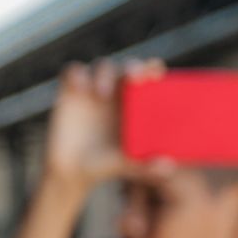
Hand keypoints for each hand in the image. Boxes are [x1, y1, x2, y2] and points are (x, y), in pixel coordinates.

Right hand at [44, 60, 165, 189]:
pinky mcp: (70, 91)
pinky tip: (79, 88)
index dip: (152, 69)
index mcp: (136, 104)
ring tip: (101, 94)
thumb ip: (144, 165)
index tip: (156, 74)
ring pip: (102, 66)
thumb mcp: (124, 166)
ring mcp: (92, 89)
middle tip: (135, 77)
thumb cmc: (104, 166)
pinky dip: (76, 74)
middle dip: (132, 66)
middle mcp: (116, 93)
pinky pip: (72, 71)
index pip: (147, 77)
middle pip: (126, 67)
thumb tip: (167, 166)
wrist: (71, 171)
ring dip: (105, 74)